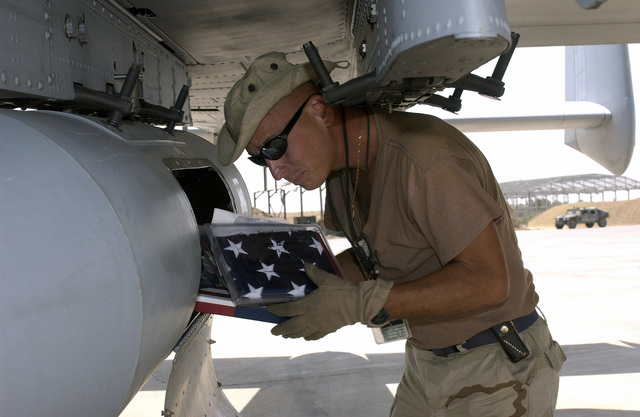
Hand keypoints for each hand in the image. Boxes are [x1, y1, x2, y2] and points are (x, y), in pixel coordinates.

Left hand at [266, 263, 393, 339]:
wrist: (356, 305)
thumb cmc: (340, 291)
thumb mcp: (326, 279)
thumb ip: (314, 273)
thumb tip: (305, 264)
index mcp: (307, 305)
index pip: (286, 309)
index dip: (276, 310)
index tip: (268, 310)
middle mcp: (309, 318)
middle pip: (291, 327)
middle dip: (281, 330)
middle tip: (273, 332)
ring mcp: (317, 326)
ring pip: (300, 333)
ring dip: (292, 335)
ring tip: (286, 336)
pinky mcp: (326, 330)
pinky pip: (314, 336)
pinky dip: (308, 337)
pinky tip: (305, 337)